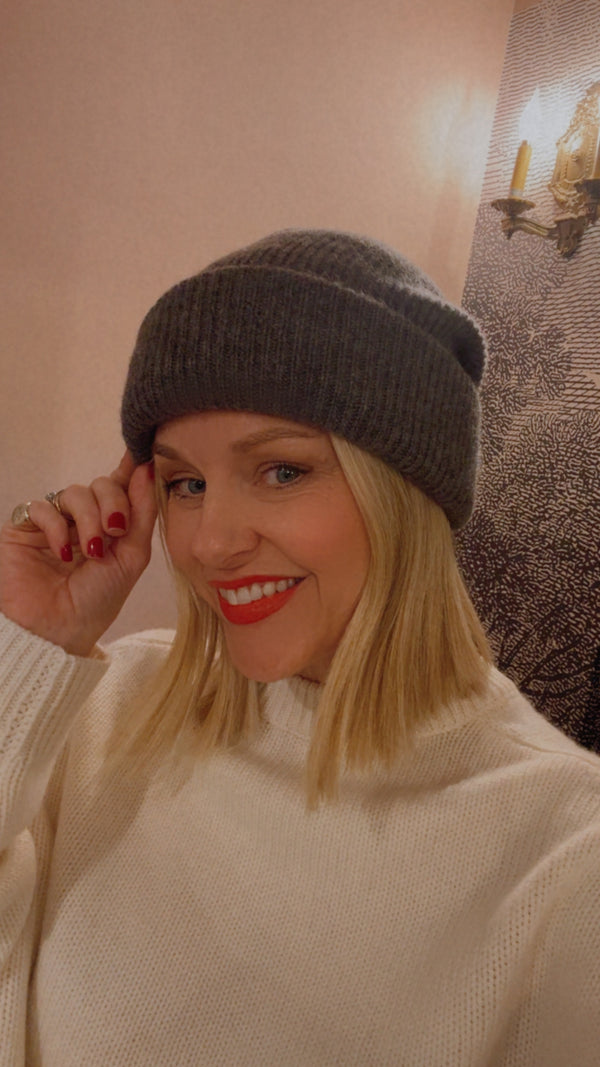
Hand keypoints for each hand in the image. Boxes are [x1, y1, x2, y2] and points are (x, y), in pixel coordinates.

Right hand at [0, 453, 156, 655]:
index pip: (123, 486)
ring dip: (89, 520)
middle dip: (114, 503)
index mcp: (111, 525)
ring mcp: (55, 522)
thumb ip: (142, 514)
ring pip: (76, 492)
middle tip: (115, 531)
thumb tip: (147, 469)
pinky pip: (44, 507)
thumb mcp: (131, 558)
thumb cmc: (96, 601)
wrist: (57, 631)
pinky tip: (63, 554)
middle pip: (103, 484)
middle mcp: (84, 519)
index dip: (132, 468)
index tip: (143, 454)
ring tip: (91, 551)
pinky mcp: (25, 527)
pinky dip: (57, 528)